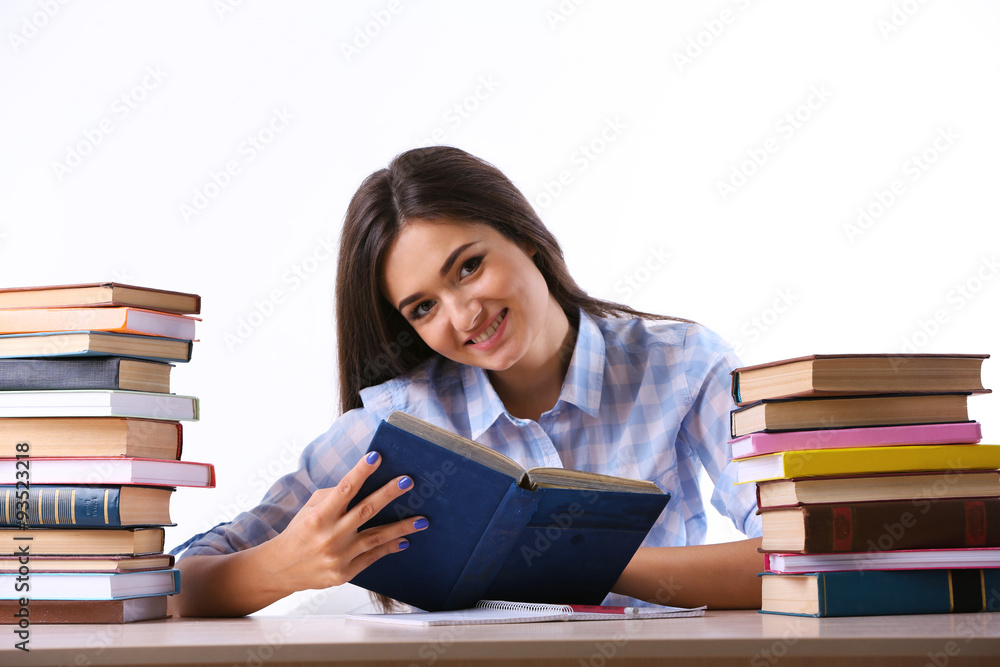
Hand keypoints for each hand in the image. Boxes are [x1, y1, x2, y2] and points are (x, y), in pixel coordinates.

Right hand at [263, 451, 427, 592]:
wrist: (282, 569)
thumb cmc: (299, 532)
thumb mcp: (310, 509)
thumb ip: (333, 496)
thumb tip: (361, 484)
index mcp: (319, 516)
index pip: (344, 489)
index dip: (361, 472)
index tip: (377, 457)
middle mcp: (330, 536)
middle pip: (366, 510)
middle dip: (388, 494)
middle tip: (408, 481)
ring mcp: (339, 556)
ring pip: (376, 538)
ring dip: (401, 528)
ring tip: (422, 520)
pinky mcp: (344, 573)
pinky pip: (372, 557)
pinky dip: (390, 548)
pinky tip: (405, 540)